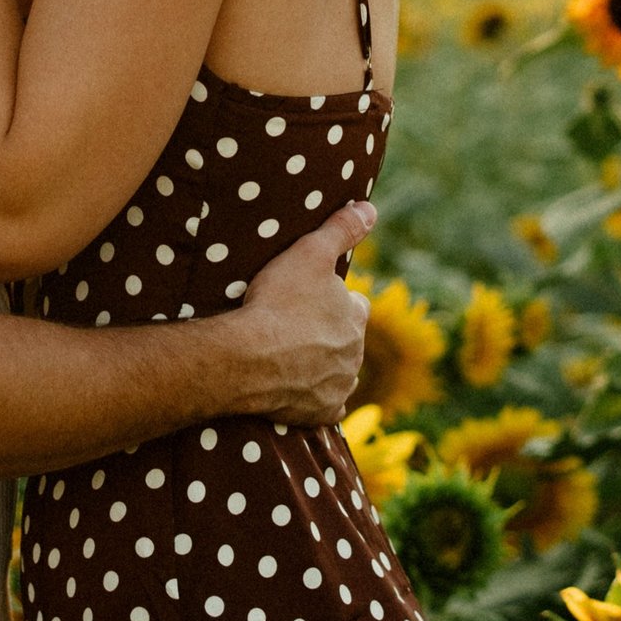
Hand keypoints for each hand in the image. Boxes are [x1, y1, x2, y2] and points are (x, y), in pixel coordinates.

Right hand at [227, 202, 375, 424]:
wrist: (250, 358)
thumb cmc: (278, 303)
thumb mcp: (310, 253)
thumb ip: (341, 229)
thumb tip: (370, 208)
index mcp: (356, 316)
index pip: (355, 304)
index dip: (335, 299)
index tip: (312, 298)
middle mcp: (355, 353)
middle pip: (346, 340)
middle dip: (328, 334)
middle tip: (295, 326)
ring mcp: (340, 385)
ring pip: (340, 373)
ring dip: (324, 366)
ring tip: (292, 357)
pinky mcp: (322, 412)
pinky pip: (327, 406)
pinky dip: (316, 399)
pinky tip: (300, 392)